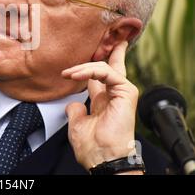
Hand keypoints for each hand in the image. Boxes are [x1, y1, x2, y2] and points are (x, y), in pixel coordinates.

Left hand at [61, 41, 138, 170]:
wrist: (103, 159)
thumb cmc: (93, 147)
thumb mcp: (77, 124)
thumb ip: (76, 110)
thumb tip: (74, 104)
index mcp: (104, 100)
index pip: (99, 76)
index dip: (91, 65)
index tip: (87, 54)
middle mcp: (114, 94)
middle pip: (111, 65)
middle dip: (109, 50)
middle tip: (109, 36)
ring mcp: (122, 91)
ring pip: (103, 67)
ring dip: (82, 68)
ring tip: (68, 73)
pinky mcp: (126, 91)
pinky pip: (107, 72)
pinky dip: (90, 71)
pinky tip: (76, 75)